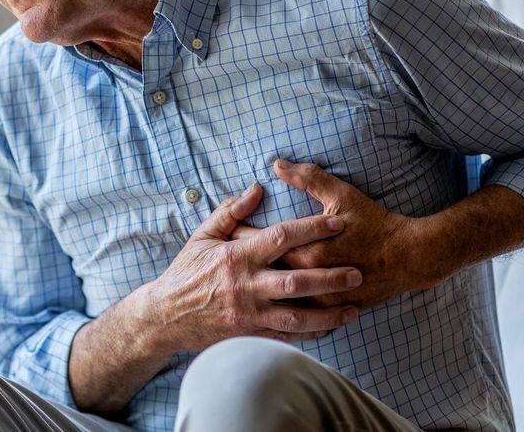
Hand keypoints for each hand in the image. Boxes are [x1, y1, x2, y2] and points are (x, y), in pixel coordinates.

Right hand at [140, 182, 361, 354]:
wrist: (166, 315)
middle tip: (357, 271)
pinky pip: (286, 335)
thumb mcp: (202, 236)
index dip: (312, 229)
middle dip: (329, 277)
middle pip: (296, 281)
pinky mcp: (249, 334)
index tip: (337, 222)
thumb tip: (256, 187)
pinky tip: (330, 327)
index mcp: (236, 256)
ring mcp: (249, 313)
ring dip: (328, 313)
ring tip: (354, 307)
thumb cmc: (186, 272)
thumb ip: (231, 212)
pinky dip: (311, 333)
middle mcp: (245, 285)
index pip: (280, 238)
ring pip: (297, 315)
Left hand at [230, 159, 435, 308]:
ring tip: (239, 283)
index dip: (240, 235)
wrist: (411, 257)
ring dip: (260, 291)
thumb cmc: (375, 223)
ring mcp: (323, 299)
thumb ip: (308, 177)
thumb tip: (277, 164)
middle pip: (265, 272)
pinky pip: (301, 316)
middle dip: (243, 265)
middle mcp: (312, 278)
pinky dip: (282, 310)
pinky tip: (266, 306)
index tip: (225, 232)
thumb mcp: (342, 194)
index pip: (261, 243)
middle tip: (222, 260)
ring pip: (279, 300)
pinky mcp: (333, 311)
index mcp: (308, 249)